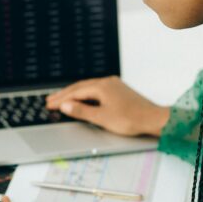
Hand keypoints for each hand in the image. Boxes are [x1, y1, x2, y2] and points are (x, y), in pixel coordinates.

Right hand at [46, 76, 169, 136]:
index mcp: (101, 86)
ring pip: (88, 87)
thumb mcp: (102, 118)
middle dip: (64, 94)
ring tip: (62, 99)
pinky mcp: (118, 89)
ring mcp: (113, 84)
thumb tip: (65, 105)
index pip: (75, 92)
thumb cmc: (130, 119)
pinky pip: (96, 89)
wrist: (153, 118)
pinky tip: (82, 98)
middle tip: (50, 100)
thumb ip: (82, 111)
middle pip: (80, 87)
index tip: (49, 104)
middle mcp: (106, 82)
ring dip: (74, 93)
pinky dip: (85, 94)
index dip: (61, 99)